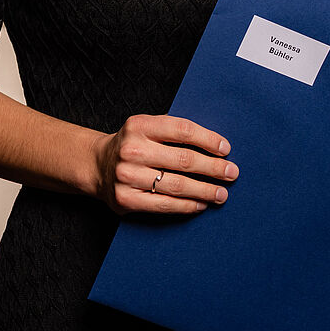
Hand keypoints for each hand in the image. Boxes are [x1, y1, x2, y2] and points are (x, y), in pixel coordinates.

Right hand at [92, 113, 238, 214]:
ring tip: (222, 193)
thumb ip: (174, 131)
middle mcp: (132, 149)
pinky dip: (187, 205)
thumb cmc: (134, 144)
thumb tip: (216, 146)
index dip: (208, 139)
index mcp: (140, 125)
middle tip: (231, 173)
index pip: (182, 130)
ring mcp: (127, 176)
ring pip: (176, 185)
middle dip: (213, 168)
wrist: (98, 165)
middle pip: (183, 160)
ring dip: (205, 190)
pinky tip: (201, 204)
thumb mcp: (148, 127)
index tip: (226, 149)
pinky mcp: (126, 199)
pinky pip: (164, 204)